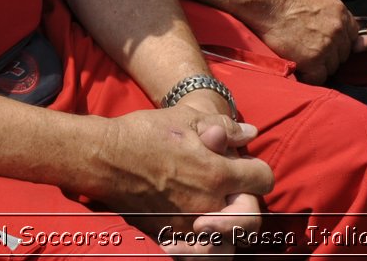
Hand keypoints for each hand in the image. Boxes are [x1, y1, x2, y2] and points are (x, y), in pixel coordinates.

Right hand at [88, 107, 270, 245]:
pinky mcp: (169, 235)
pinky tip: (199, 234)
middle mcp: (208, 203)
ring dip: (230, 231)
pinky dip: (204, 249)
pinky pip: (199, 255)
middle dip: (247, 204)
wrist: (104, 157)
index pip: (262, 178)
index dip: (257, 170)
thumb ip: (222, 127)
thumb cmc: (143, 134)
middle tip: (233, 193)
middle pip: (252, 220)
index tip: (245, 167)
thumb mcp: (184, 119)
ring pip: (229, 244)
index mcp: (217, 173)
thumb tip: (249, 133)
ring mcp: (188, 224)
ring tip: (219, 217)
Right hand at [248, 0, 360, 83]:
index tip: (327, 45)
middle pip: (342, 54)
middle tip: (309, 50)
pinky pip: (317, 78)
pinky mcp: (312, 60)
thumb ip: (329, 13)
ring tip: (299, 57)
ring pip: (331, 67)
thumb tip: (328, 23)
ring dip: (317, 66)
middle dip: (328, 55)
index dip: (338, 43)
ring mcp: (327, 46)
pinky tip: (298, 67)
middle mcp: (338, 31)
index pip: (352, 37)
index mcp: (340, 13)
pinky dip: (308, 77)